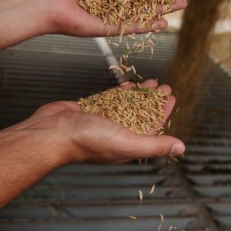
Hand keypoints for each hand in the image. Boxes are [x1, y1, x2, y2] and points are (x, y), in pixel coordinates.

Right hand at [8, 80, 184, 164]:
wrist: (50, 133)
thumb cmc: (84, 141)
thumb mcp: (127, 142)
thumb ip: (154, 145)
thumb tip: (180, 148)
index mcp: (127, 144)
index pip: (153, 127)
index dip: (164, 112)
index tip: (172, 97)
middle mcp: (116, 134)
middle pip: (142, 114)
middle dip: (154, 100)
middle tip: (164, 86)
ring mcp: (102, 122)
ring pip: (127, 105)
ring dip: (140, 94)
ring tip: (151, 82)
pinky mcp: (89, 110)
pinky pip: (110, 100)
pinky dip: (120, 92)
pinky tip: (128, 85)